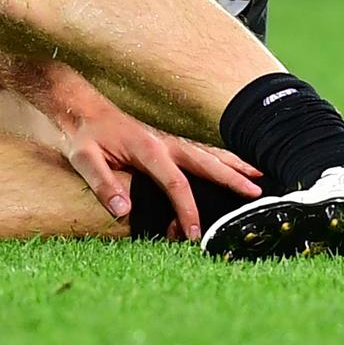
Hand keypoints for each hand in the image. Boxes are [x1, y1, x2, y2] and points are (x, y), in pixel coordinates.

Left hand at [62, 107, 262, 239]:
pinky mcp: (169, 143)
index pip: (176, 184)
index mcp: (148, 149)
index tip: (195, 234)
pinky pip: (201, 152)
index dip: (188, 210)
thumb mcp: (84, 159)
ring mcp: (170, 141)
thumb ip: (102, 183)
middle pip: (206, 163)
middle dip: (231, 181)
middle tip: (255, 196)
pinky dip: (221, 160)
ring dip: (233, 167)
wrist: (84, 111)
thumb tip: (123, 210)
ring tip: (260, 179)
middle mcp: (166, 143)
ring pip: (209, 155)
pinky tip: (236, 166)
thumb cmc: (84, 136)